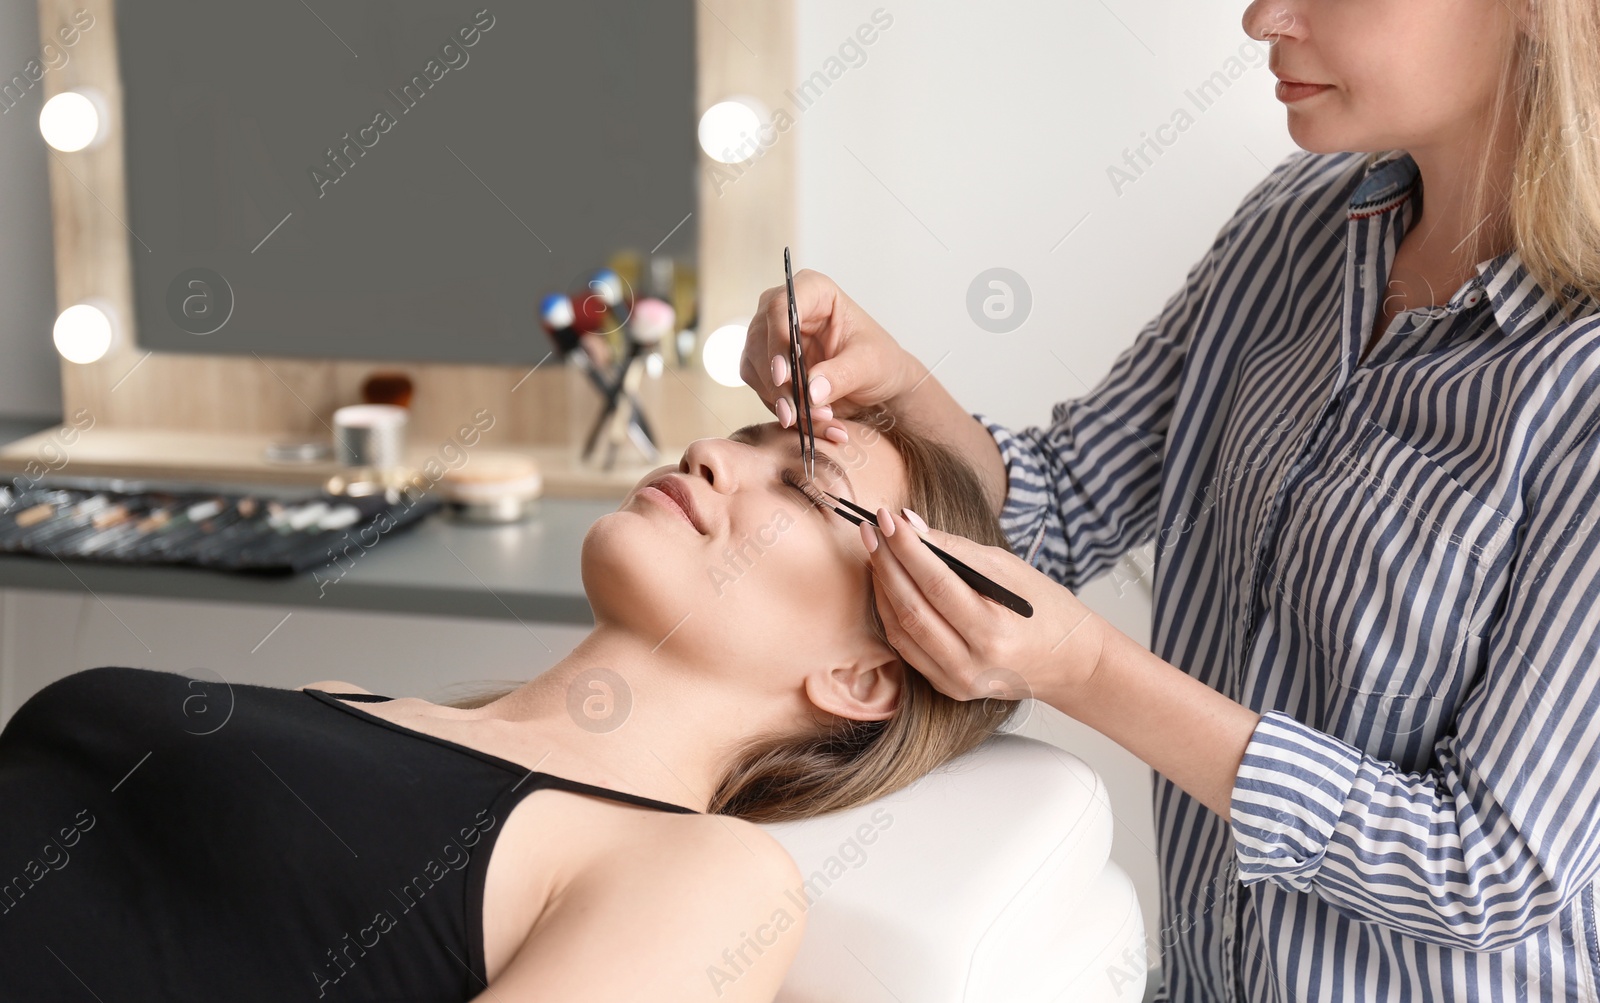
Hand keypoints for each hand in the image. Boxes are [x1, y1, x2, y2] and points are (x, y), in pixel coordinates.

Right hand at [740, 268, 919, 439]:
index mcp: (814, 291)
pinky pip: (759, 386)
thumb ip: (841, 375)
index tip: (784, 376)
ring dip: (779, 398)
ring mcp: (770, 335)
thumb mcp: (869, 365)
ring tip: (813, 419)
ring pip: (754, 365)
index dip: (777, 340)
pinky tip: (805, 421)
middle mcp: (783, 309)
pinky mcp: (765, 363)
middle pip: (760, 338)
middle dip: (778, 381)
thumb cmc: (878, 361)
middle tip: (798, 412)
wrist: (875, 384)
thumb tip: (810, 391)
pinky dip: (780, 406)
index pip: (780, 307)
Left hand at [862, 507, 1108, 710]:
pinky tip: (886, 586)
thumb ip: (957, 550)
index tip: (888, 518)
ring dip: (882, 587)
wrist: (1070, 663)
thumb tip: (910, 524)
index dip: (907, 548)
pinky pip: (906, 649)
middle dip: (887, 563)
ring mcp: (958, 681)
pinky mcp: (948, 687)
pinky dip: (891, 614)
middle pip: (913, 607)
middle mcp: (973, 663)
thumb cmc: (1045, 610)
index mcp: (995, 632)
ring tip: (875, 552)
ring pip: (902, 630)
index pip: (937, 584)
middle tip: (871, 529)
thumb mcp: (1011, 570)